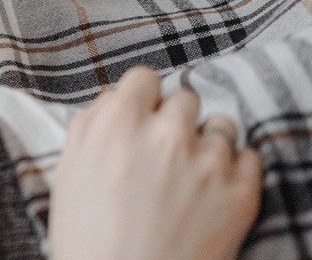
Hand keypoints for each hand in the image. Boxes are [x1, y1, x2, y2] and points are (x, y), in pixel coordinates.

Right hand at [49, 66, 261, 259]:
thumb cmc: (88, 240)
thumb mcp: (66, 173)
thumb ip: (89, 126)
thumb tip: (112, 101)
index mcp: (117, 123)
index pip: (144, 77)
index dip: (142, 96)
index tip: (143, 113)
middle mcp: (165, 134)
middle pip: (184, 99)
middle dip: (174, 121)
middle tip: (163, 152)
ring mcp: (208, 163)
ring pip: (221, 125)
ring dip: (207, 142)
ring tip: (192, 173)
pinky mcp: (241, 194)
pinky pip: (250, 157)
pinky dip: (235, 169)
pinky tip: (213, 190)